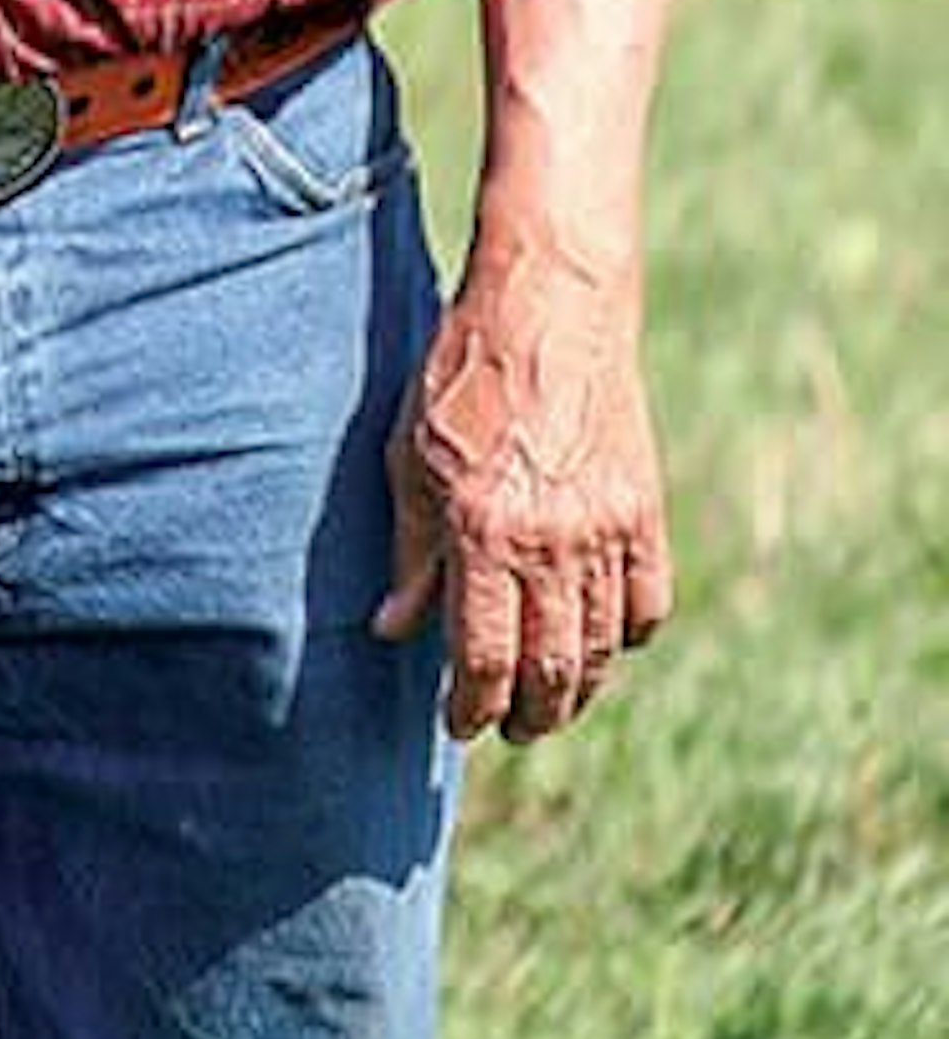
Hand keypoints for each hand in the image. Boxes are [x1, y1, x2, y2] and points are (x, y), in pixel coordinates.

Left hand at [374, 258, 671, 742]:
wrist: (548, 309)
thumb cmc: (459, 376)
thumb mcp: (409, 458)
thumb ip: (409, 553)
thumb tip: (392, 631)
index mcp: (483, 529)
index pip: (483, 656)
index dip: (472, 705)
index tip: (459, 724)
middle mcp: (551, 540)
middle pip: (551, 669)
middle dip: (529, 714)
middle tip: (509, 730)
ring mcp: (608, 529)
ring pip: (601, 647)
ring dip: (576, 688)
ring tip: (550, 704)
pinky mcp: (646, 513)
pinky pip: (646, 605)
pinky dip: (624, 636)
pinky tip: (598, 643)